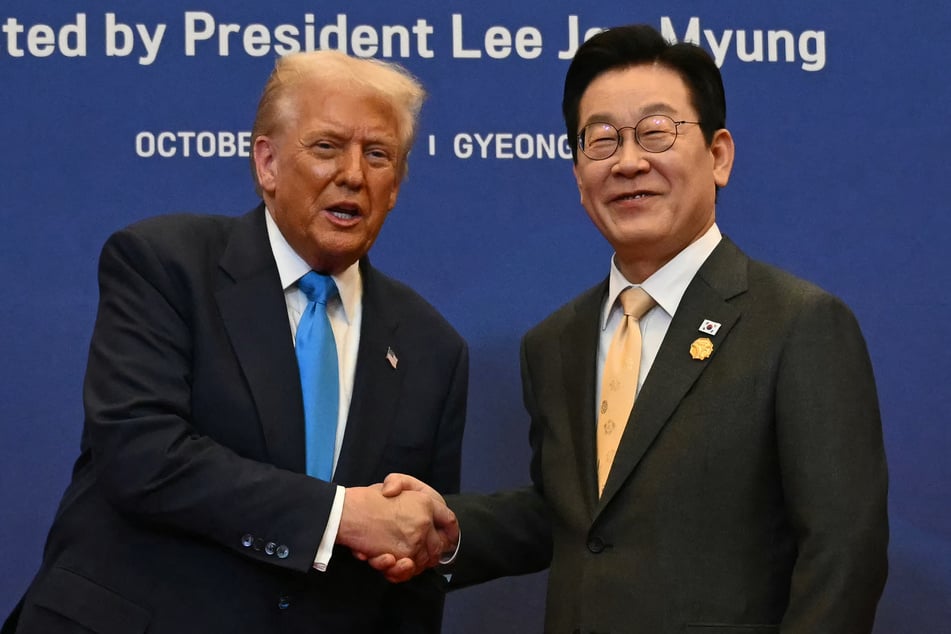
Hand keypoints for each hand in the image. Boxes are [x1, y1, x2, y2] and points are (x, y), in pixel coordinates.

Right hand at [337, 481, 456, 581]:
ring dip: (413, 563)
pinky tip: (391, 563)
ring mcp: (415, 540)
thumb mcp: (393, 485)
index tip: (449, 538)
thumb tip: (419, 509)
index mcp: (426, 502)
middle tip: (418, 553)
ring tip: (397, 558)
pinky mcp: (402, 555)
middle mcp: (425, 522)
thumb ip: (410, 491)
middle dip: (431, 552)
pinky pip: (409, 569)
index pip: (449, 520)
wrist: (347, 513)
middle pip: (438, 545)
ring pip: (423, 560)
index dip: (450, 530)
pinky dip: (401, 571)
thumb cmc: (368, 499)